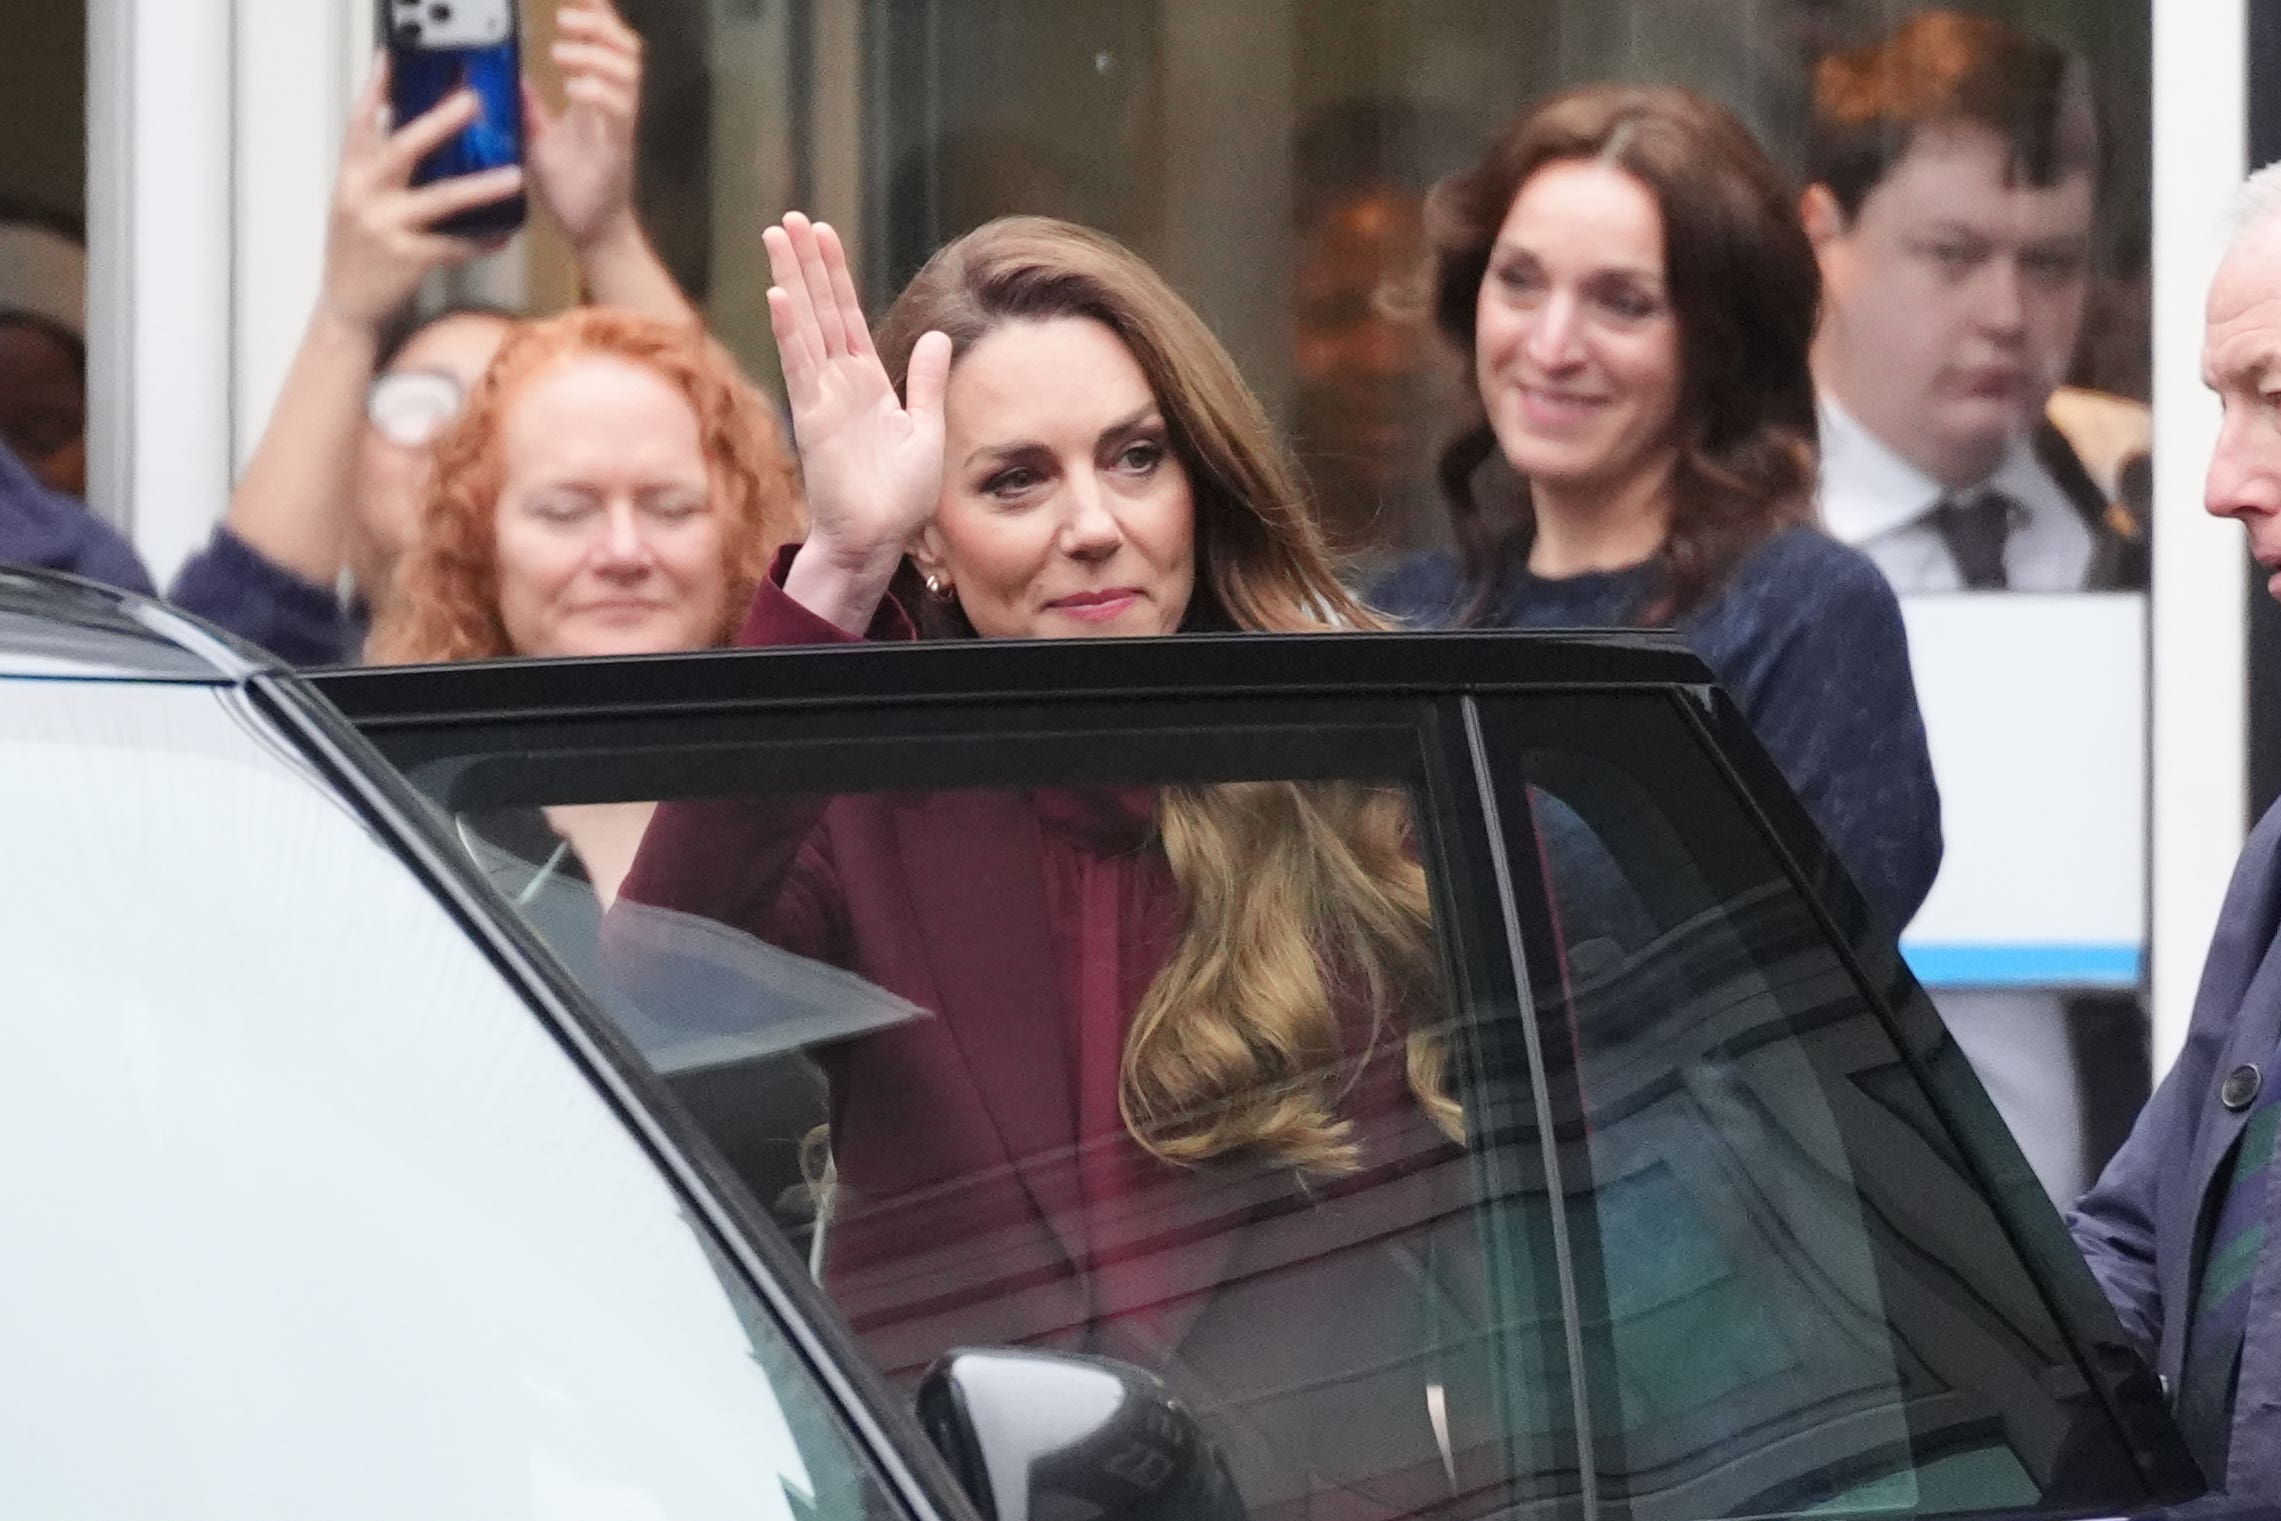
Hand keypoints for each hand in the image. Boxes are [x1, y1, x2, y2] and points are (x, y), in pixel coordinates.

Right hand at [319, 60, 523, 332]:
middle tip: (472, 101)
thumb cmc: (359, 248)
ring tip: (514, 175)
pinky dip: (481, 240)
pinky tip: (504, 234)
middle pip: (403, 149)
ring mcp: (383, 227)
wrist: (347, 305)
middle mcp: (362, 195)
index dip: (379, 88)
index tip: (396, 57)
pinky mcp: (405, 260)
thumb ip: (378, 169)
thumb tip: (421, 134)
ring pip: (440, 200)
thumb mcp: (357, 200)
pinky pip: (454, 246)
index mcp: (350, 174)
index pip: (361, 121)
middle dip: (440, 122)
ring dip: (481, 187)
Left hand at [526, 0, 642, 254]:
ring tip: (563, 51)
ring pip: (628, 72)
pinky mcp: (618, 149)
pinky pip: (620, 109)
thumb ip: (530, 106)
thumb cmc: (571, 190)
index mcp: (598, 100)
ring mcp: (619, 126)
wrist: (590, 234)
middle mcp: (615, 107)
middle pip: (627, 50)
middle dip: (600, 26)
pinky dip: (598, 90)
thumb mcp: (538, 139)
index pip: (607, 46)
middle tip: (565, 19)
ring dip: (595, 54)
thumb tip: (508, 74)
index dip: (600, 16)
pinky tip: (575, 87)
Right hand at [766, 213, 952, 585]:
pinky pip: (801, 367)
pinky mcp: (814, 419)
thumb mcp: (925, 429)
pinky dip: (791, 332)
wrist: (878, 540)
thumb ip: (928, 382)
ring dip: (791, 280)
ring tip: (776, 236)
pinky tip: (780, 296)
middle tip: (789, 217)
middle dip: (806, 262)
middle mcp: (840, 382)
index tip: (822, 232)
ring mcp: (823, 397)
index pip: (846, 314)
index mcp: (866, 382)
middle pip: (820, 308)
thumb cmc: (899, 497)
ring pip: (805, 325)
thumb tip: (939, 336)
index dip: (835, 273)